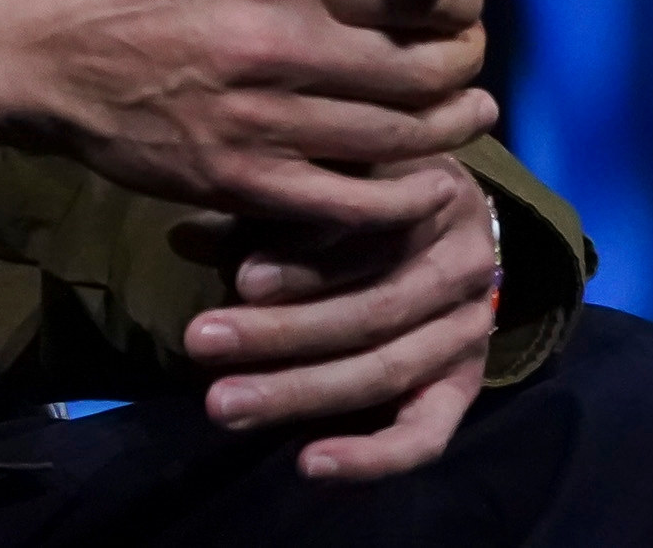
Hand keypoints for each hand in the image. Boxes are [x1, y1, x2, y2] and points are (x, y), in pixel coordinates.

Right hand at [0, 0, 495, 230]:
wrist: (38, 42)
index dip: (456, 0)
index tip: (464, 3)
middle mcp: (279, 38)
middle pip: (419, 65)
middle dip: (464, 64)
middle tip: (472, 60)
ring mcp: (260, 115)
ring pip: (395, 135)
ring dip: (449, 128)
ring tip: (469, 114)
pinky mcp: (236, 177)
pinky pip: (343, 200)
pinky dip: (396, 198)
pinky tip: (420, 185)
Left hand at [176, 158, 497, 480]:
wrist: (446, 228)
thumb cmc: (370, 195)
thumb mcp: (330, 188)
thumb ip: (272, 213)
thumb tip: (185, 237)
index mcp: (436, 202)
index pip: (372, 236)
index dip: (305, 263)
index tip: (240, 278)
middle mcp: (464, 269)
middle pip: (372, 312)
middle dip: (282, 332)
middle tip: (201, 343)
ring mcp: (467, 334)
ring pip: (383, 372)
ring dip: (299, 392)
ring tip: (225, 403)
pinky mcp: (461, 391)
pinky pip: (423, 436)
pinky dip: (369, 458)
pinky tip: (309, 464)